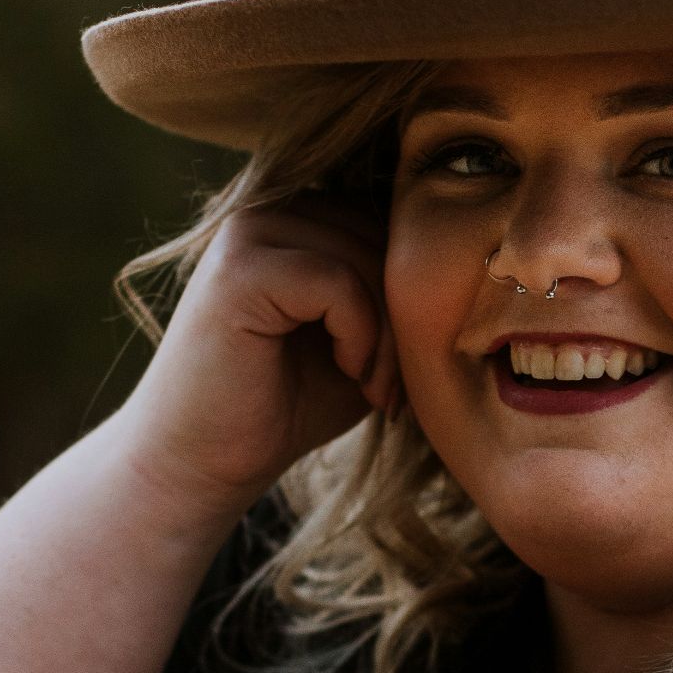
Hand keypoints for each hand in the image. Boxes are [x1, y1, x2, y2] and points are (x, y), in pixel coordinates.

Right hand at [110, 191, 399, 515]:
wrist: (201, 462)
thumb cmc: (286, 405)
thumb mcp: (362, 340)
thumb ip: (396, 294)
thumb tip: (472, 262)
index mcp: (298, 216)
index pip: (392, 217)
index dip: (415, 289)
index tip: (405, 363)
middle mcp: (270, 209)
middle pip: (386, 232)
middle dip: (408, 314)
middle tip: (392, 383)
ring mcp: (247, 233)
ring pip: (368, 255)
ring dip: (389, 332)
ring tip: (373, 385)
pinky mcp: (239, 269)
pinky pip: (338, 280)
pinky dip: (360, 334)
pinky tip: (347, 371)